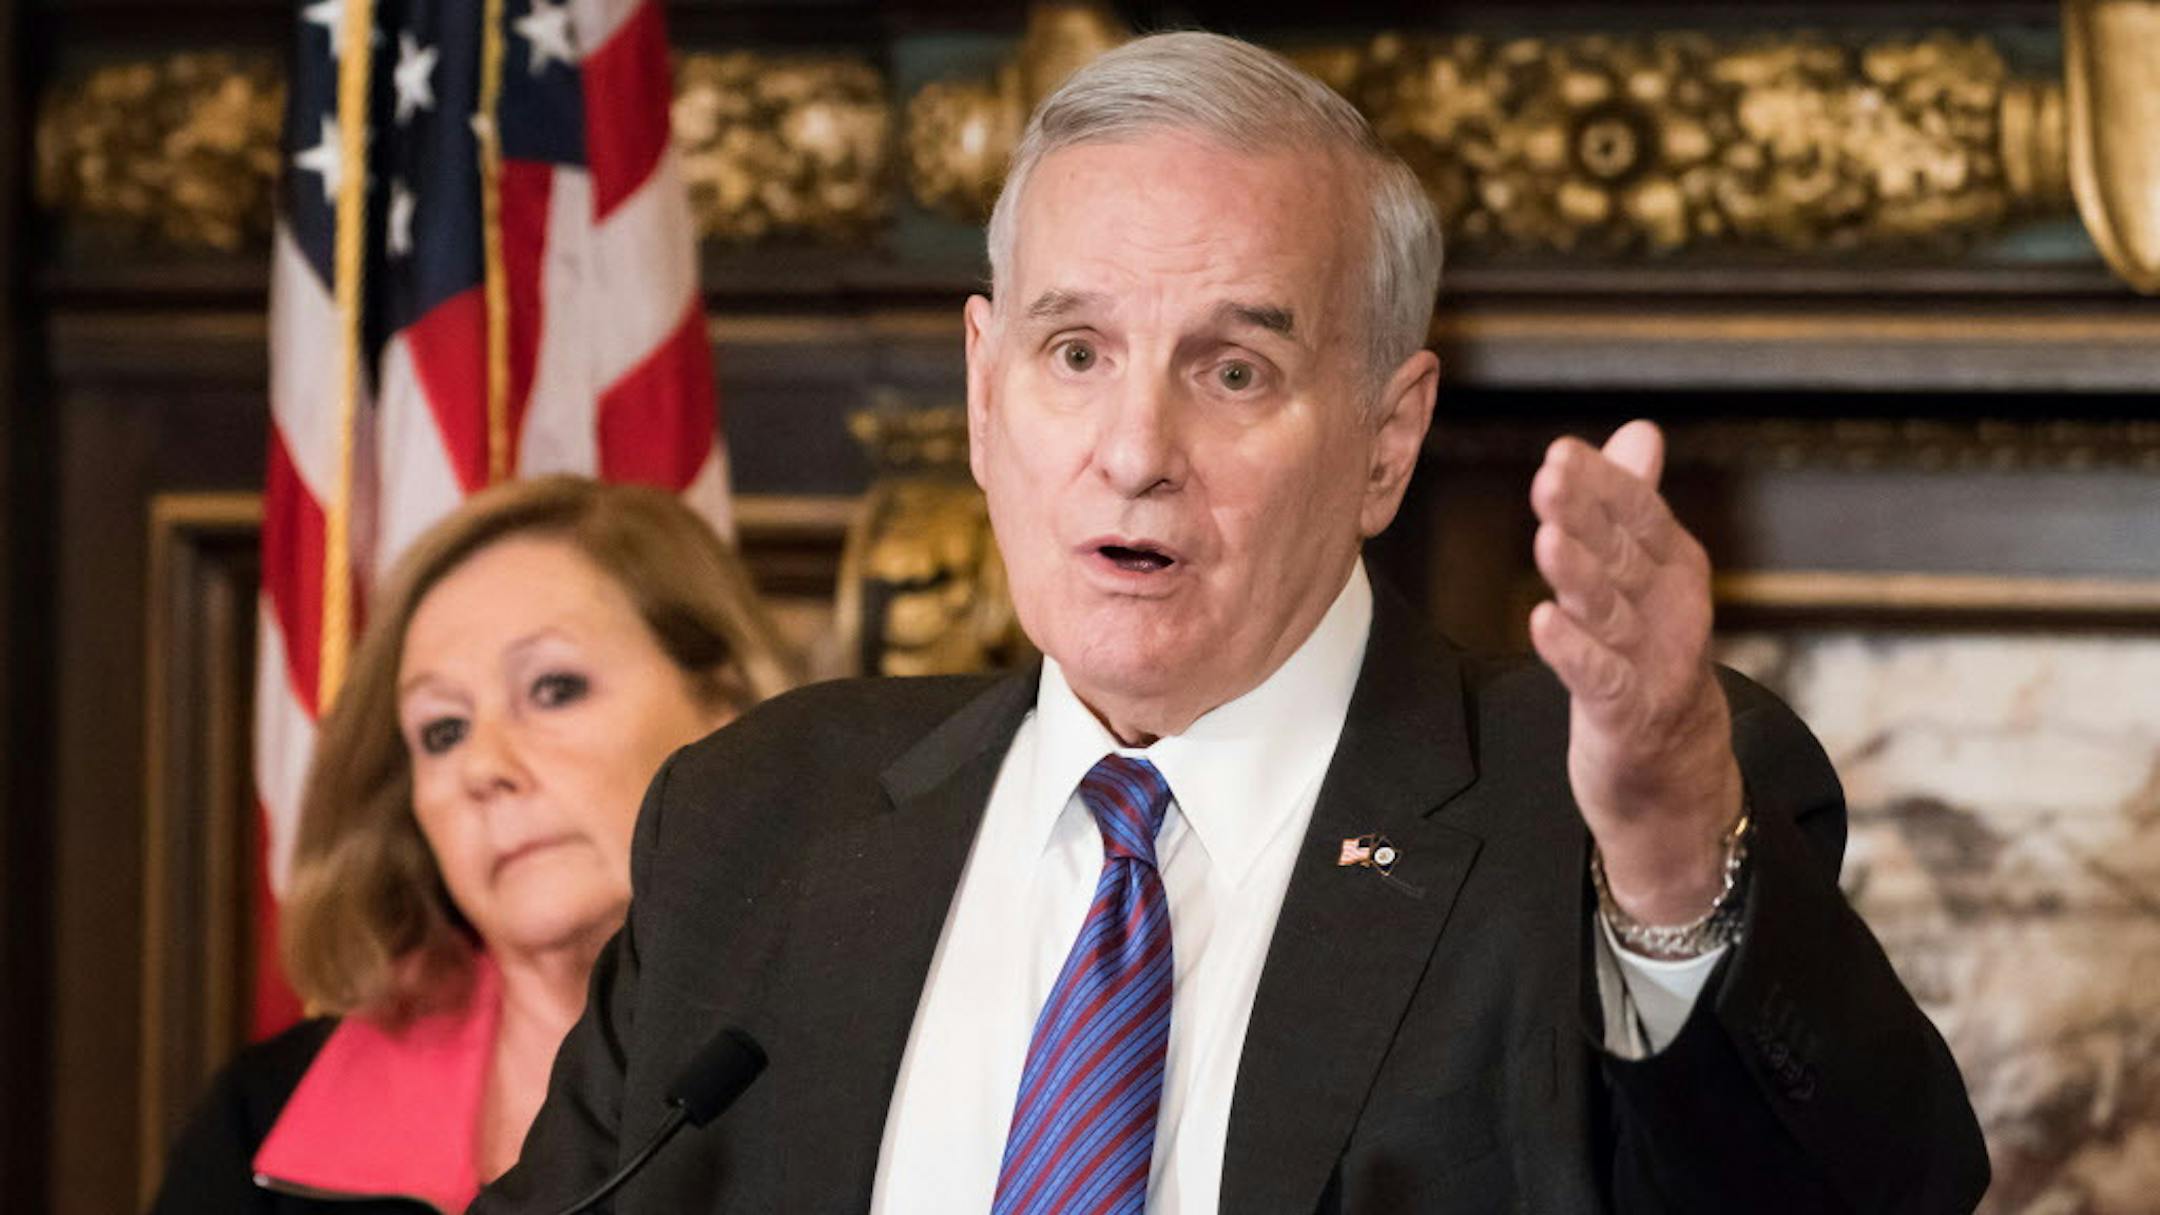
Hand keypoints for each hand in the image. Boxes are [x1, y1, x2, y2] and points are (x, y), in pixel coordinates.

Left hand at [1528, 420, 1742, 925]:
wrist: (1675, 770)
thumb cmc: (1649, 656)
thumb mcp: (1644, 578)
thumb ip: (1634, 507)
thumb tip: (1639, 430)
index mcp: (1674, 571)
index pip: (1642, 518)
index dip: (1606, 486)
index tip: (1562, 451)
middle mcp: (1672, 612)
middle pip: (1625, 558)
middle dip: (1589, 518)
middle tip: (1551, 478)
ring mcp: (1653, 665)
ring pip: (1611, 615)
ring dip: (1579, 578)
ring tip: (1547, 540)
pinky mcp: (1628, 716)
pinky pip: (1599, 680)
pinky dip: (1573, 652)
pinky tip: (1541, 621)